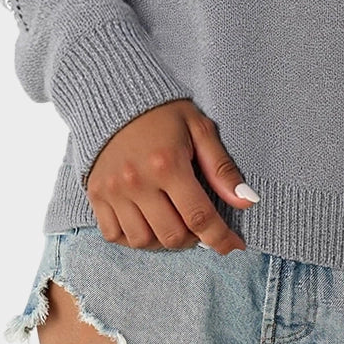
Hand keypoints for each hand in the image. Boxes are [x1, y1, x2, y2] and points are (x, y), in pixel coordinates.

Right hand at [84, 98, 256, 255]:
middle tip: (200, 224)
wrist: (114, 97)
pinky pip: (115, 235)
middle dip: (194, 238)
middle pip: (172, 236)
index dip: (221, 238)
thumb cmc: (163, 113)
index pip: (199, 217)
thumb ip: (222, 168)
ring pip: (143, 241)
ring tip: (174, 222)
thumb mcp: (199, 129)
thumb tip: (247, 201)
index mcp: (167, 164)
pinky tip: (148, 223)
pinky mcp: (96, 194)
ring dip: (164, 240)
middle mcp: (138, 182)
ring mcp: (113, 191)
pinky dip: (134, 238)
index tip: (234, 246)